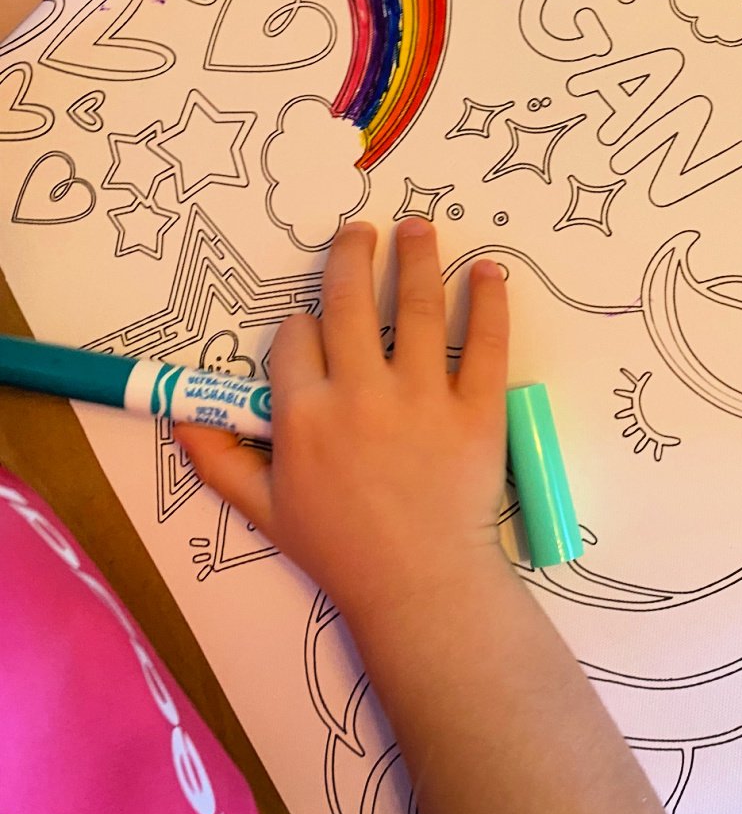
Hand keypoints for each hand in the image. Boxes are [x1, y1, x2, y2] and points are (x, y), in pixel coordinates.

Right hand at [178, 220, 511, 621]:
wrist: (420, 588)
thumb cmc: (340, 551)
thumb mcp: (264, 511)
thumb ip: (219, 460)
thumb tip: (181, 417)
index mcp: (304, 416)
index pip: (294, 338)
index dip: (300, 325)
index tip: (311, 325)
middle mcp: (359, 393)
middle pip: (349, 301)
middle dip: (351, 255)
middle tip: (361, 229)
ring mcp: (421, 398)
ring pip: (416, 307)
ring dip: (417, 257)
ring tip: (419, 226)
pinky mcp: (476, 409)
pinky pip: (484, 344)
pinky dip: (488, 302)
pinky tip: (488, 271)